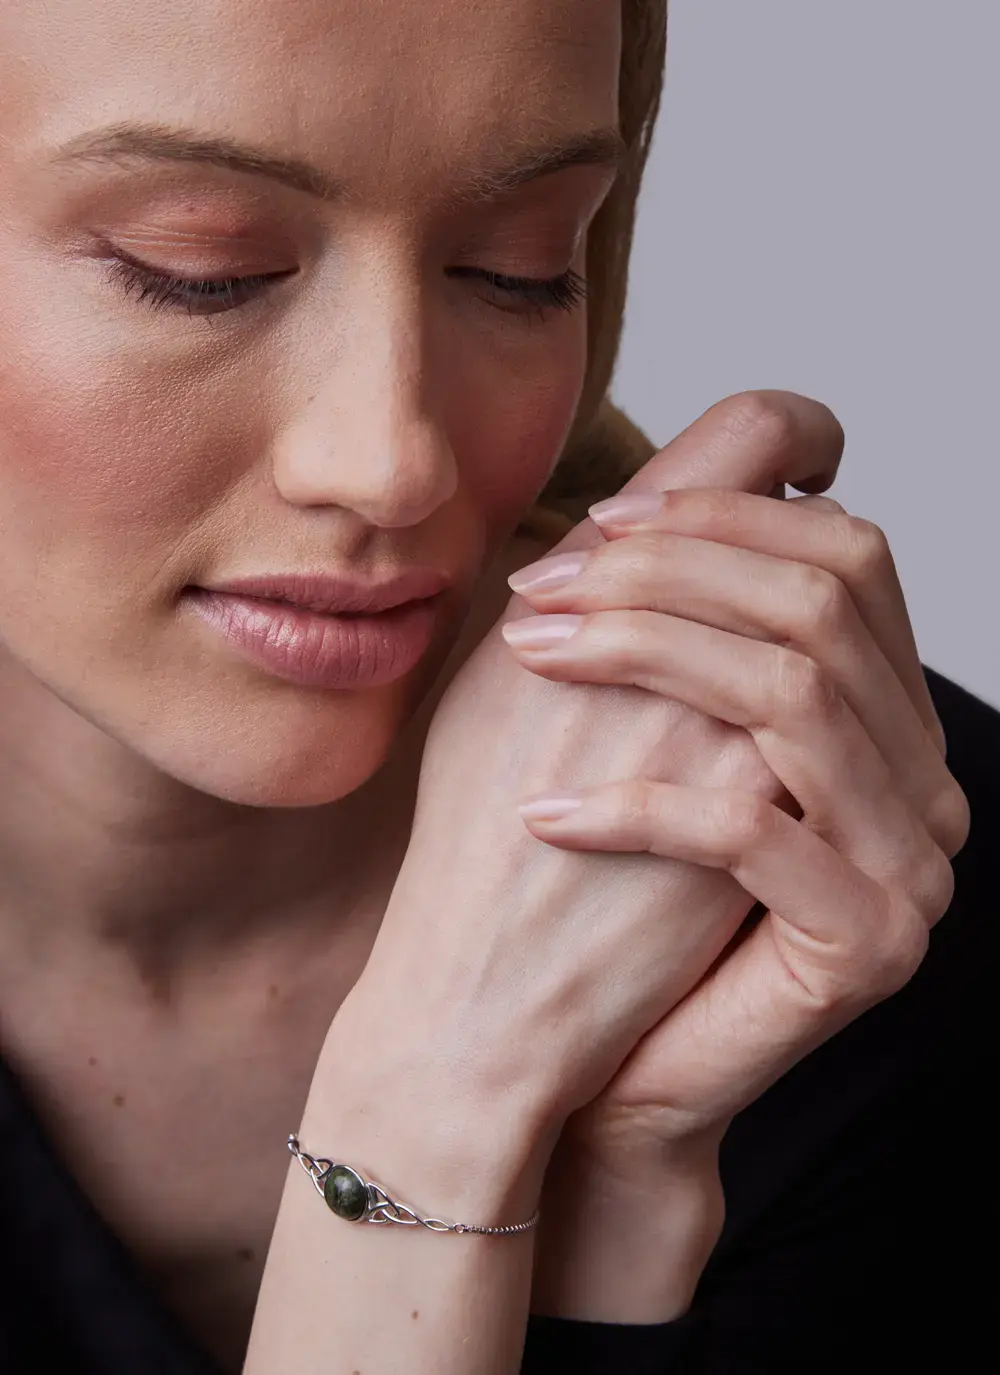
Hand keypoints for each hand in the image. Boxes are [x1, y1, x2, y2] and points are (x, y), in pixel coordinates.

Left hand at [329, 394, 856, 1190]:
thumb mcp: (636, 721)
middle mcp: (921, 773)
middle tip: (542, 591)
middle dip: (667, 569)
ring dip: (644, 652)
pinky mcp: (869, 942)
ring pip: (792, 692)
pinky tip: (547, 808)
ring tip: (532, 659)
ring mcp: (911, 861)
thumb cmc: (602, 879)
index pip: (845, 552)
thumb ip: (667, 615)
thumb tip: (642, 490)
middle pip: (823, 601)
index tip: (596, 525)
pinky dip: (636, 805)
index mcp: (881, 708)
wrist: (603, 1057)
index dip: (721, 515)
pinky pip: (752, 832)